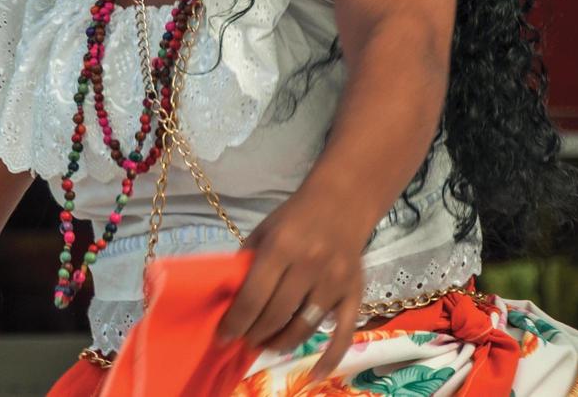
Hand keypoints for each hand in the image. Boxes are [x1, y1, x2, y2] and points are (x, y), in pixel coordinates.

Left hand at [216, 187, 372, 380]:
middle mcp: (309, 266)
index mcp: (281, 248)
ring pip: (304, 327)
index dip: (236, 322)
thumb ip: (247, 263)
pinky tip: (316, 376)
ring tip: (265, 346)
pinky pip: (343, 333)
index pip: (253, 296)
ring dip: (281, 343)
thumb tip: (229, 299)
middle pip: (277, 315)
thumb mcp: (263, 231)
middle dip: (255, 334)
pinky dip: (330, 358)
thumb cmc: (295, 216)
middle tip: (243, 341)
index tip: (222, 337)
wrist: (342, 202)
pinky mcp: (354, 293)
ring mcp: (334, 282)